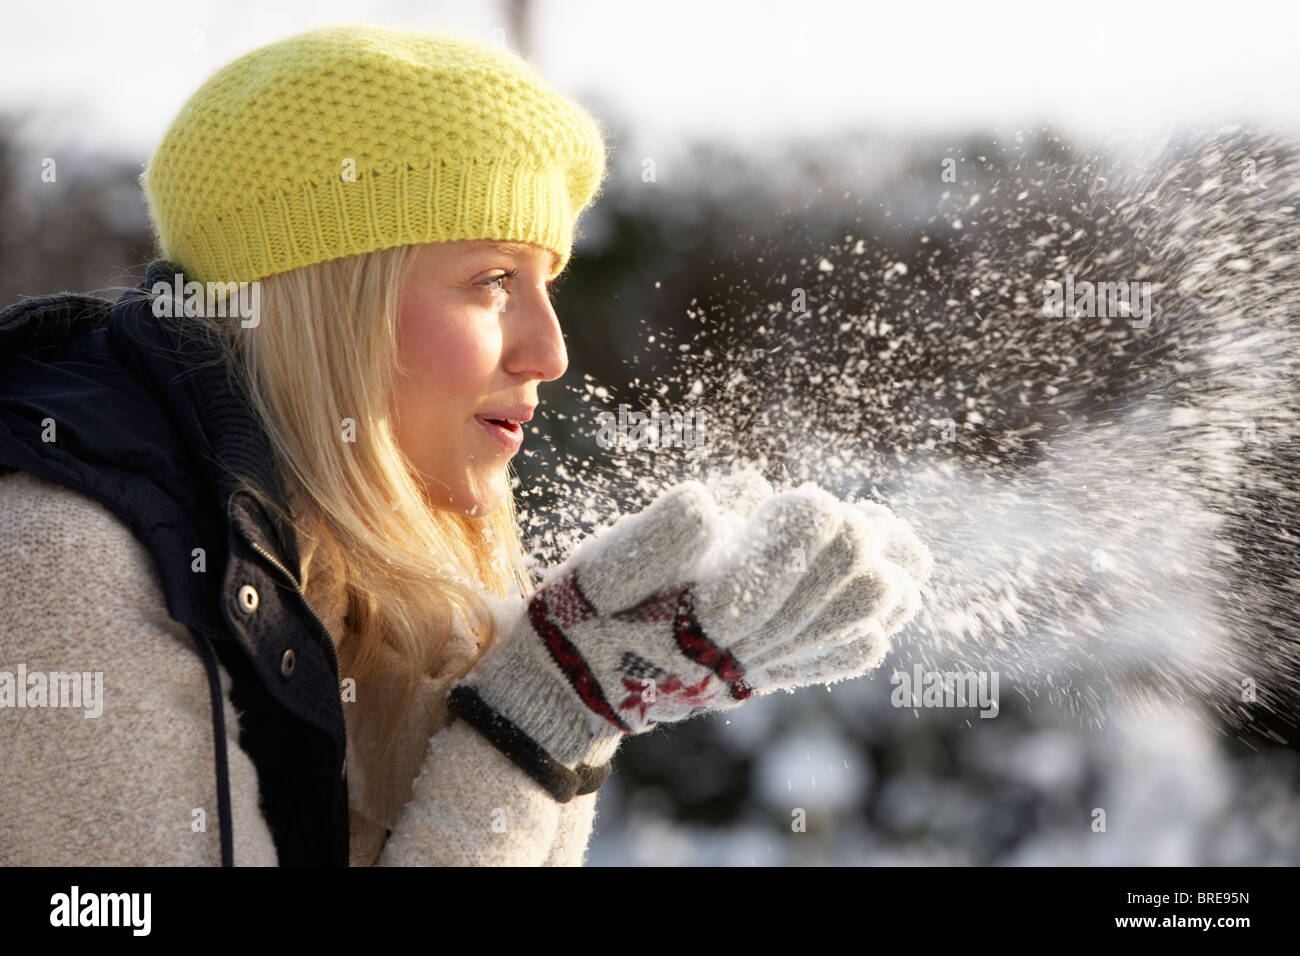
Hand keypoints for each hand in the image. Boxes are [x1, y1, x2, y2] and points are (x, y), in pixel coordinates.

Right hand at [452, 470, 932, 771]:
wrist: (576, 685)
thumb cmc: (587, 612)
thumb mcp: (602, 566)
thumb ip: (653, 537)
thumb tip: (706, 504)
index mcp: (694, 622)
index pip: (762, 585)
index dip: (796, 541)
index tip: (814, 499)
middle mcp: (733, 653)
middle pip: (810, 609)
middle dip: (844, 557)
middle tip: (863, 520)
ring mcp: (751, 669)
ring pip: (827, 637)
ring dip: (871, 594)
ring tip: (897, 553)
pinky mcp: (757, 678)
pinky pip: (821, 664)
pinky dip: (858, 637)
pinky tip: (889, 612)